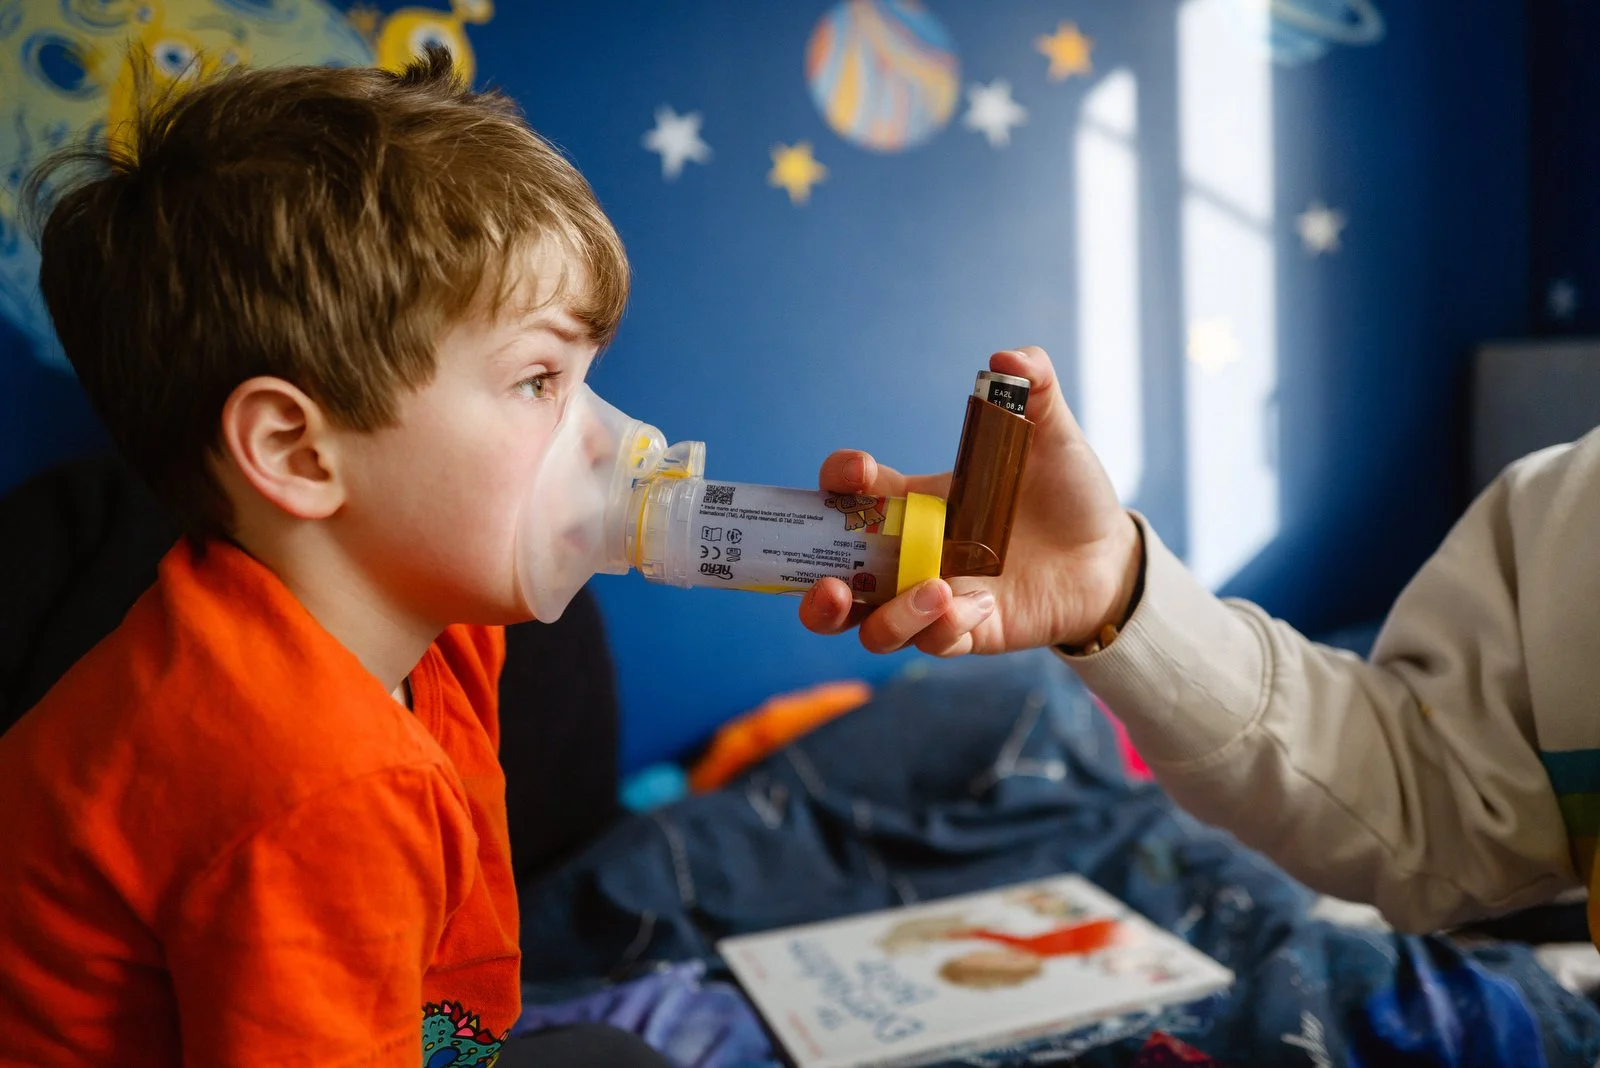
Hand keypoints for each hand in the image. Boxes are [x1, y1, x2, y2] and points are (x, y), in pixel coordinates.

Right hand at [798, 347, 1141, 656]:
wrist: (1110, 554)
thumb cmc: (1069, 492)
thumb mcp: (1052, 433)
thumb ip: (1033, 386)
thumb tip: (1005, 358)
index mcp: (917, 503)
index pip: (850, 497)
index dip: (838, 483)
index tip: (855, 473)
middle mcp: (914, 555)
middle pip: (834, 584)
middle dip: (815, 593)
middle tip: (830, 586)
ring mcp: (936, 599)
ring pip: (875, 628)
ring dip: (890, 616)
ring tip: (936, 589)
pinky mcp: (968, 633)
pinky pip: (935, 644)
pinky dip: (946, 628)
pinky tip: (983, 606)